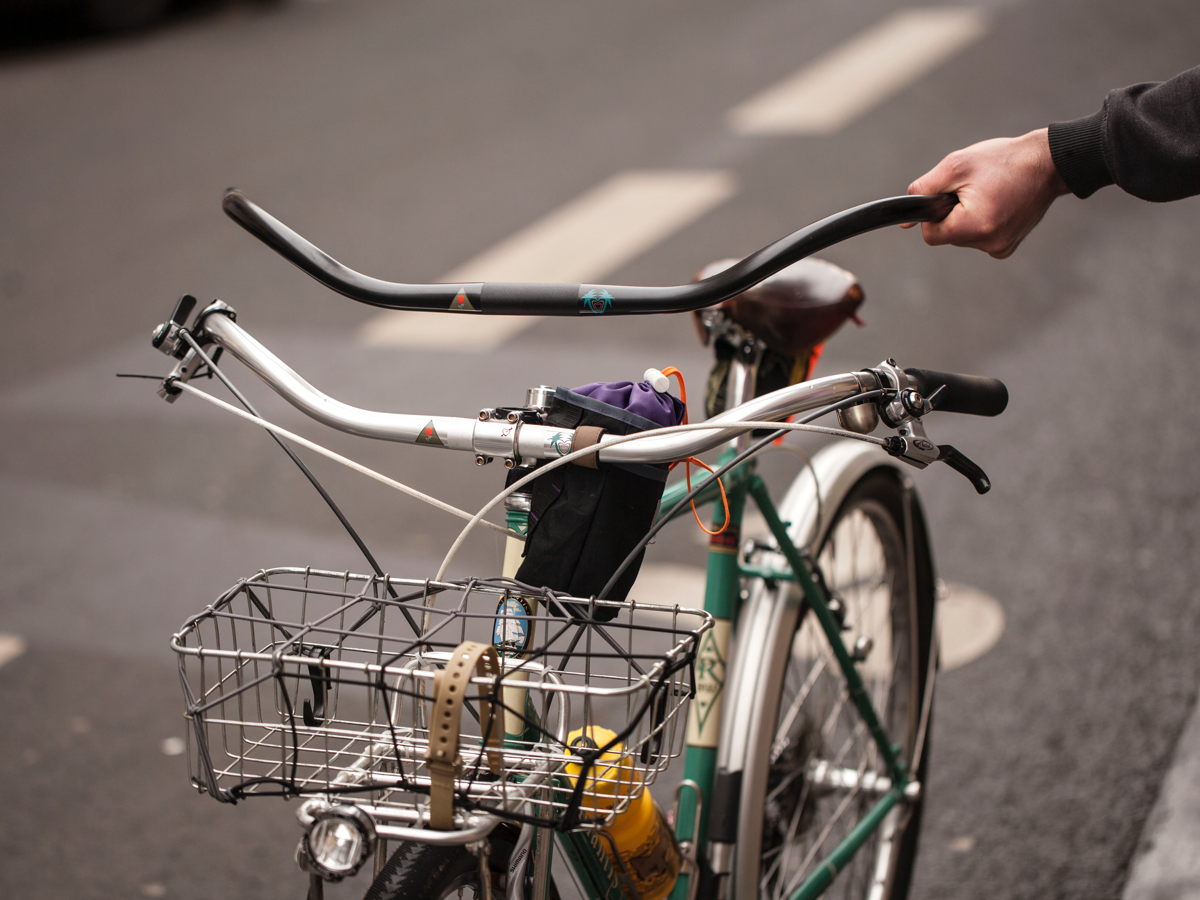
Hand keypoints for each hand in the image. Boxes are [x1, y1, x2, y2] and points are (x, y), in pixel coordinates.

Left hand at [902, 128, 1069, 258]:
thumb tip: (905, 220)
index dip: (934, 215)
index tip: (949, 197)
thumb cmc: (1002, 160)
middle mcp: (990, 244)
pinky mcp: (1008, 246)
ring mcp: (1001, 247)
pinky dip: (982, 223)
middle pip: (948, 237)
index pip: (932, 235)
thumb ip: (924, 191)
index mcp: (975, 226)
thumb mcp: (955, 166)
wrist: (1048, 163)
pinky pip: (980, 239)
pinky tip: (998, 204)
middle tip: (974, 190)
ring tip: (988, 193)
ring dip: (967, 217)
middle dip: (952, 214)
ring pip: (964, 238)